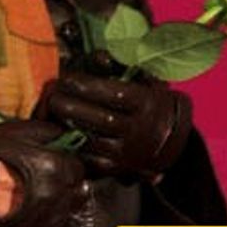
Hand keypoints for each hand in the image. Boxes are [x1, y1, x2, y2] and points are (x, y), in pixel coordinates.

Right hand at [0, 120, 87, 226]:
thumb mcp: (18, 129)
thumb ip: (49, 132)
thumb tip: (68, 136)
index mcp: (55, 168)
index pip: (79, 168)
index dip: (68, 162)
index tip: (58, 160)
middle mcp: (55, 197)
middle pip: (78, 193)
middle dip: (68, 184)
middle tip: (51, 177)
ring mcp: (44, 221)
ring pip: (67, 215)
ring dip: (60, 204)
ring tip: (42, 194)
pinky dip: (47, 223)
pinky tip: (34, 212)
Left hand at [38, 69, 191, 181]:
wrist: (173, 142)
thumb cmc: (151, 102)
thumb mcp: (144, 80)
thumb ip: (120, 66)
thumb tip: (99, 58)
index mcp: (148, 104)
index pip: (115, 94)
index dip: (87, 86)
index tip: (67, 78)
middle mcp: (141, 130)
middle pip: (101, 119)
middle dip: (72, 106)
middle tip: (53, 95)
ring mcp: (130, 152)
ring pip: (94, 140)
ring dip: (68, 125)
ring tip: (53, 112)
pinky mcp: (118, 168)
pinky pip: (92, 159)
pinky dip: (74, 145)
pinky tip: (61, 131)